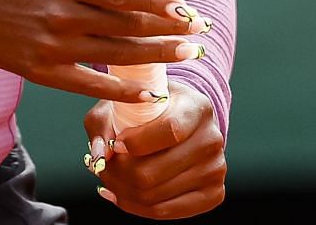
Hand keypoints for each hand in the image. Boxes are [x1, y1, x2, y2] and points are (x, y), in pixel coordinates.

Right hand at [0, 0, 205, 103]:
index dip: (157, 1)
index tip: (186, 8)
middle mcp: (60, 14)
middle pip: (125, 25)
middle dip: (168, 30)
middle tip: (200, 31)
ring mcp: (52, 46)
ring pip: (115, 55)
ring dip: (156, 57)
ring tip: (188, 55)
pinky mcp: (44, 71)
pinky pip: (91, 85)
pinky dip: (123, 91)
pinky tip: (152, 92)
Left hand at [82, 81, 226, 217]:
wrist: (179, 120)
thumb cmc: (148, 110)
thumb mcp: (123, 103)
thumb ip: (104, 123)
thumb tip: (100, 156)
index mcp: (196, 107)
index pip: (170, 131)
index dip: (136, 142)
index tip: (115, 144)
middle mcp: (212, 138)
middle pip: (155, 172)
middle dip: (118, 173)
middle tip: (103, 167)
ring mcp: (216, 169)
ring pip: (155, 195)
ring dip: (122, 191)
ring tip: (109, 178)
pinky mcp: (213, 194)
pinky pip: (165, 212)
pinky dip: (135, 206)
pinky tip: (120, 194)